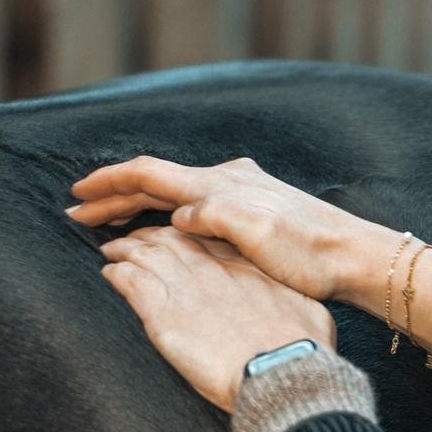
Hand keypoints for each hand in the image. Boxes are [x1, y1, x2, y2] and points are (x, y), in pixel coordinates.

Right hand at [66, 155, 367, 302]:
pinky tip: (164, 230)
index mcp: (219, 185)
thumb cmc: (309, 251)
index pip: (149, 174)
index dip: (109, 183)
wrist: (355, 257)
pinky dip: (165, 215)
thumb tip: (178, 216)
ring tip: (109, 222)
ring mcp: (240, 196)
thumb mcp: (257, 232)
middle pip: (156, 183)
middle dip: (114, 197)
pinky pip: (194, 208)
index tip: (76, 197)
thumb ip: (212, 216)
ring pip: (173, 195)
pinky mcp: (252, 214)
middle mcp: (226, 182)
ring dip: (138, 206)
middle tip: (79, 215)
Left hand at [98, 225, 336, 412]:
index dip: (187, 234)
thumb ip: (289, 299)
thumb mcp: (307, 311)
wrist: (281, 371)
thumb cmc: (300, 348)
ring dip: (125, 249)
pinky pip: (130, 282)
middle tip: (134, 239)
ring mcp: (186, 287)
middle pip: (171, 239)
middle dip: (150, 235)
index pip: (206, 238)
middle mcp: (213, 269)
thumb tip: (290, 303)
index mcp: (245, 266)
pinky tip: (109, 274)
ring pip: (145, 254)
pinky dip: (117, 274)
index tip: (176, 236)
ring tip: (112, 250)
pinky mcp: (163, 313)